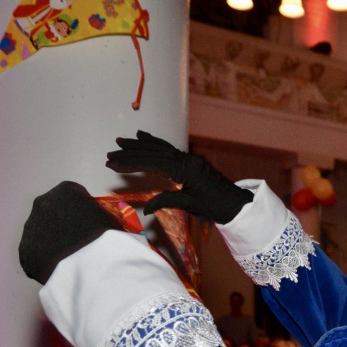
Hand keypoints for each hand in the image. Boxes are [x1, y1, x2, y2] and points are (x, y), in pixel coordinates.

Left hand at [18, 181, 124, 283]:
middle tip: (77, 241)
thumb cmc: (106, 237)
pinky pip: (35, 253)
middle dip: (62, 224)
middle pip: (52, 212)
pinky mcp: (24, 250)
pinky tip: (59, 269)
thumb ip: (98, 215)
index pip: (72, 195)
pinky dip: (45, 260)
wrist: (88, 264)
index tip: (89, 223)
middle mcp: (43, 203)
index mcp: (66, 190)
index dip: (81, 210)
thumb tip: (95, 223)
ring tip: (69, 258)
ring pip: (41, 233)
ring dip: (52, 242)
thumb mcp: (110, 218)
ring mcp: (30, 226)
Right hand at [106, 130, 252, 224]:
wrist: (235, 204)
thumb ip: (167, 202)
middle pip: (153, 153)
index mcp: (185, 169)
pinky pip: (168, 149)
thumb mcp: (190, 206)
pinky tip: (144, 137)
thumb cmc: (215, 207)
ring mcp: (188, 159)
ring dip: (140, 145)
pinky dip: (154, 143)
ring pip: (160, 148)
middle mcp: (186, 159)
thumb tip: (146, 209)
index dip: (131, 163)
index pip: (152, 162)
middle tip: (111, 154)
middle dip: (131, 153)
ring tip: (122, 142)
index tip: (113, 164)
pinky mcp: (190, 161)